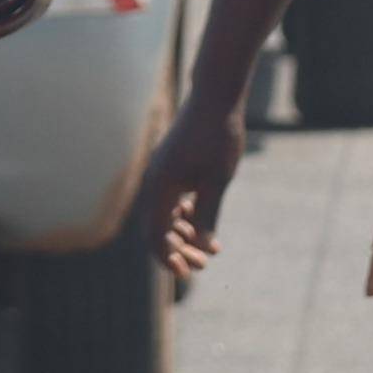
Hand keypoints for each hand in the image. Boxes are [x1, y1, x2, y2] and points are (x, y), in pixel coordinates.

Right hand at [144, 96, 243, 281]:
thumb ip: (207, 215)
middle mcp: (155, 182)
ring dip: (183, 235)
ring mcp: (162, 175)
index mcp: (160, 187)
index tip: (186, 274)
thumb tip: (202, 247)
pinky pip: (172, 201)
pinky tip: (205, 225)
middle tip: (202, 266)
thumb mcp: (217, 180)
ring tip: (209, 251)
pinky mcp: (172, 168)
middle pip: (158, 228)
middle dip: (178, 250)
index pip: (155, 234)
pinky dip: (186, 217)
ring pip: (166, 216)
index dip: (168, 257)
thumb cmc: (217, 137)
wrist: (215, 98)